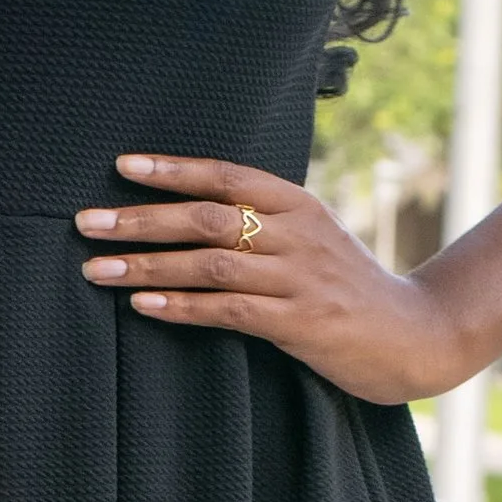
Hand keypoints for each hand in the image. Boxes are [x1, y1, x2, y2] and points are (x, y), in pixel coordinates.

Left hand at [76, 156, 472, 404]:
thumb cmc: (352, 288)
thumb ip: (266, 224)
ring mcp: (299, 279)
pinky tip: (143, 305)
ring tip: (96, 269)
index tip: (122, 166)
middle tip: (86, 222)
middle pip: (207, 217)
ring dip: (146, 266)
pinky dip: (181, 306)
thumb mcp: (314, 240)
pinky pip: (229, 310)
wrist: (415, 334)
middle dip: (141, 219)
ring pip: (209, 264)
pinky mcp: (300, 323)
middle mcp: (297, 235)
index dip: (173, 169)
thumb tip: (197, 213)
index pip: (227, 175)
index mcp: (299, 205)